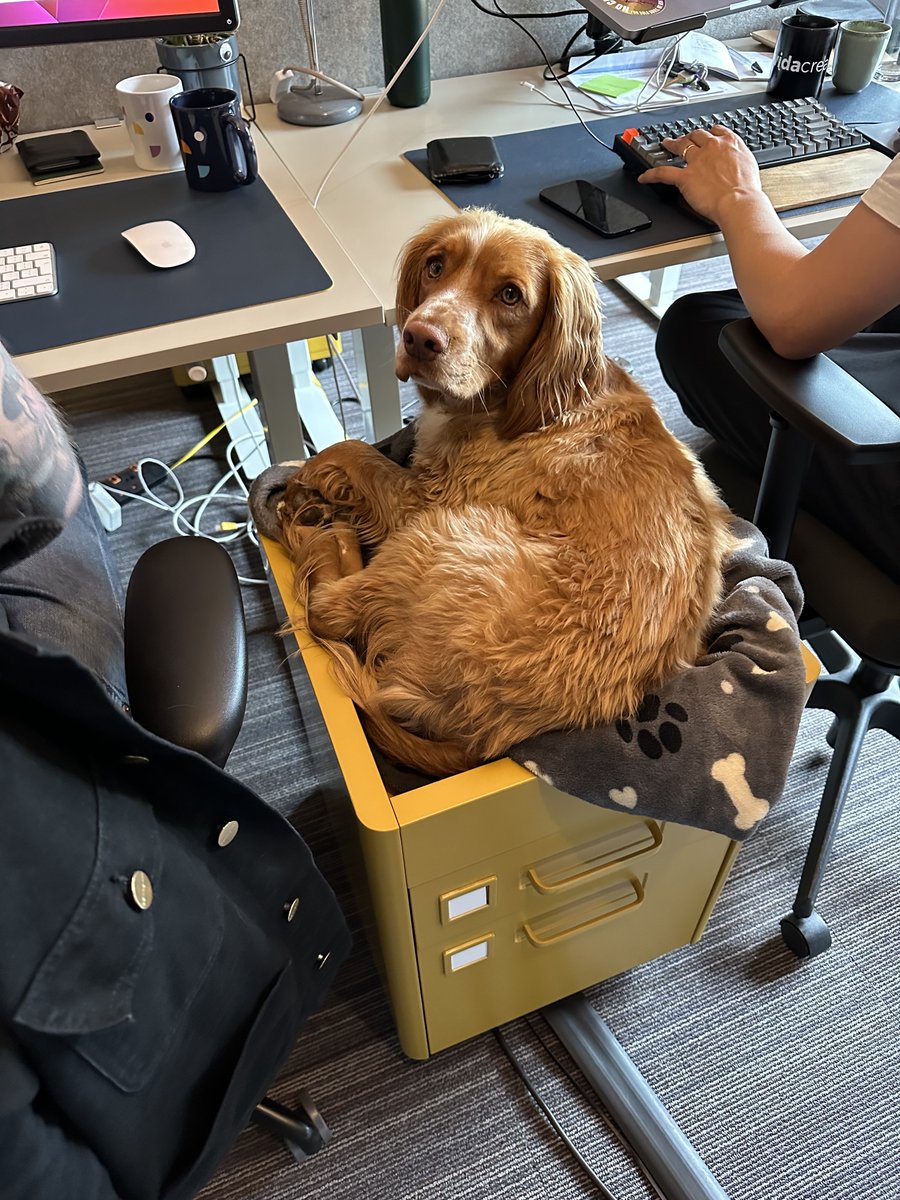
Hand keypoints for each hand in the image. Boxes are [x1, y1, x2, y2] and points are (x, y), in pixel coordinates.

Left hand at [638, 125, 762, 224]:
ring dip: (672, 144)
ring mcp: (697, 161)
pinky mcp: (684, 177)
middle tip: (684, 138)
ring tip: (666, 144)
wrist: (739, 201)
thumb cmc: (747, 190)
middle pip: (697, 135)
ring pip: (681, 147)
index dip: (709, 133)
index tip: (706, 135)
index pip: (716, 131)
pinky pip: (663, 173)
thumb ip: (739, 160)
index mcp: (730, 143)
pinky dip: (651, 175)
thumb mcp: (749, 166)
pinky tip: (644, 177)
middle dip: (689, 136)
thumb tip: (736, 164)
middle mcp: (712, 147)